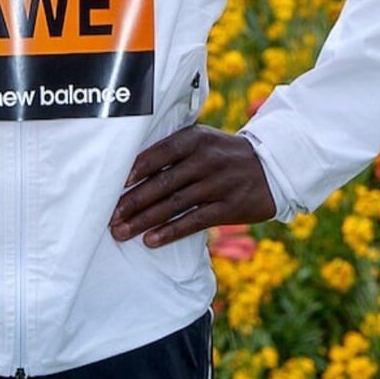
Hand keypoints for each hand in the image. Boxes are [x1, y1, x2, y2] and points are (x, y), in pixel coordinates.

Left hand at [110, 125, 276, 247]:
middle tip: (110, 216)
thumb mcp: (202, 140)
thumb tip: (131, 169)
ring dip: (144, 220)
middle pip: (162, 183)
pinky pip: (194, 222)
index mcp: (195, 138)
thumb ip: (173, 150)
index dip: (137, 168)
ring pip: (174, 204)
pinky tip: (151, 240)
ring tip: (122, 232)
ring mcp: (218, 184)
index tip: (116, 184)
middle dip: (133, 201)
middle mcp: (206, 160)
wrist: (270, 167)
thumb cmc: (222, 154)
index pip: (160, 152)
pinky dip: (170, 232)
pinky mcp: (228, 208)